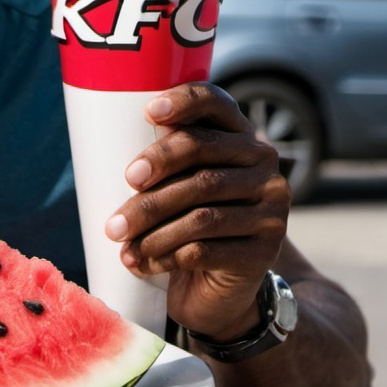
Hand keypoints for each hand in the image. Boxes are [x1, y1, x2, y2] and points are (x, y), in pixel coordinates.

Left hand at [106, 82, 290, 340]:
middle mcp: (263, 164)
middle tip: (126, 183)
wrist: (217, 284)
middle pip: (203, 154)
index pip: (215, 103)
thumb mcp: (175, 180)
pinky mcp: (264, 251)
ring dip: (151, 225)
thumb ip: (161, 157)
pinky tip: (140, 261)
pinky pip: (205, 250)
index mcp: (238, 134)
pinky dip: (164, 255)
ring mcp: (271, 208)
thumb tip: (116, 155)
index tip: (147, 112)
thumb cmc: (183, 216)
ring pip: (201, 212)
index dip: (183, 102)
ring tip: (118, 235)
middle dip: (157, 166)